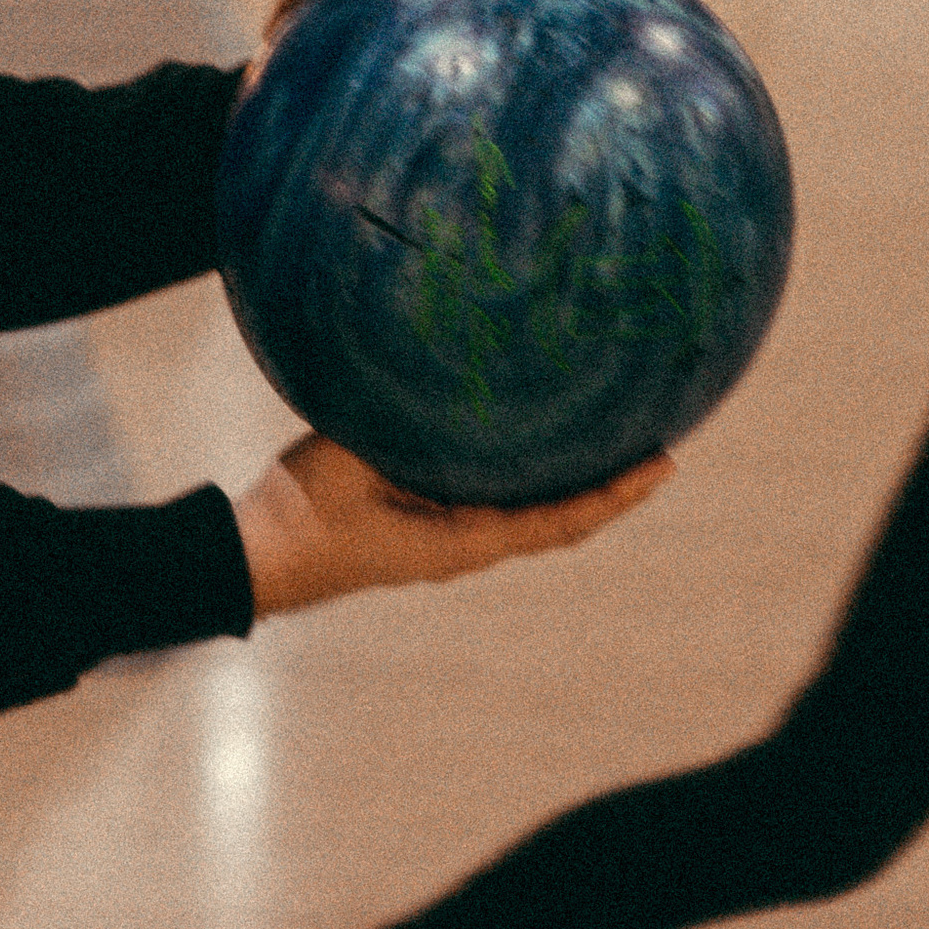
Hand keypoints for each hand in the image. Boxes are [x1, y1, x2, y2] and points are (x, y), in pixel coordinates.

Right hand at [231, 429, 674, 616]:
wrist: (266, 554)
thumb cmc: (308, 510)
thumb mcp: (356, 457)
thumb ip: (403, 423)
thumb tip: (455, 374)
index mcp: (464, 540)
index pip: (560, 521)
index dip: (614, 495)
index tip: (661, 466)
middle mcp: (470, 547)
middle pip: (562, 523)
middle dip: (613, 491)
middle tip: (662, 454)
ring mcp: (454, 541)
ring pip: (537, 517)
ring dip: (580, 489)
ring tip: (618, 449)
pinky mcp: (435, 528)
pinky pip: (504, 506)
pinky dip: (540, 485)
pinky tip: (544, 450)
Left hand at [246, 0, 666, 90]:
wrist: (307, 127)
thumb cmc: (294, 77)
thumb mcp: (292, 39)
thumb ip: (300, 3)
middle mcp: (458, 1)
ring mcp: (484, 38)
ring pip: (550, 5)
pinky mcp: (499, 80)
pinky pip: (549, 61)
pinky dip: (594, 52)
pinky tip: (650, 55)